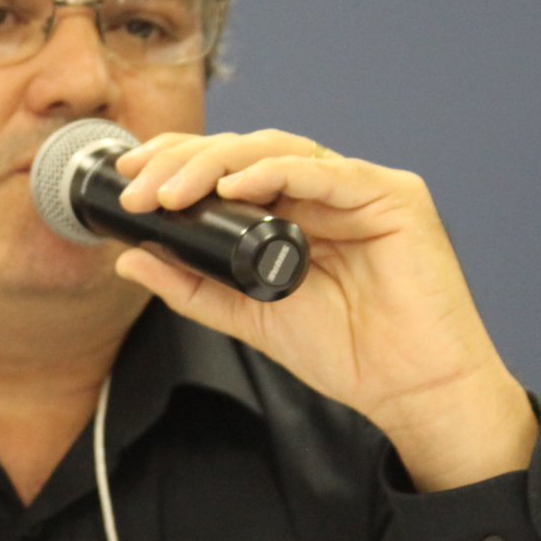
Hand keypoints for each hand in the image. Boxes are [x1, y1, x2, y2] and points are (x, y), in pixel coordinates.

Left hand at [113, 130, 536, 490]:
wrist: (411, 391)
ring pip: (279, 150)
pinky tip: (235, 188)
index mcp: (296, 212)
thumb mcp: (249, 316)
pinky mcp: (394, 196)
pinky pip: (326, 171)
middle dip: (185, 161)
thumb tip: (130, 258)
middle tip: (139, 187)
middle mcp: (326, 191)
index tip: (129, 180)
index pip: (231, 169)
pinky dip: (276, 173)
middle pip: (248, 152)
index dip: (179, 164)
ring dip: (217, 165)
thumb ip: (192, 286)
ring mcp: (361, 188)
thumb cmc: (348, 353)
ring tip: (172, 191)